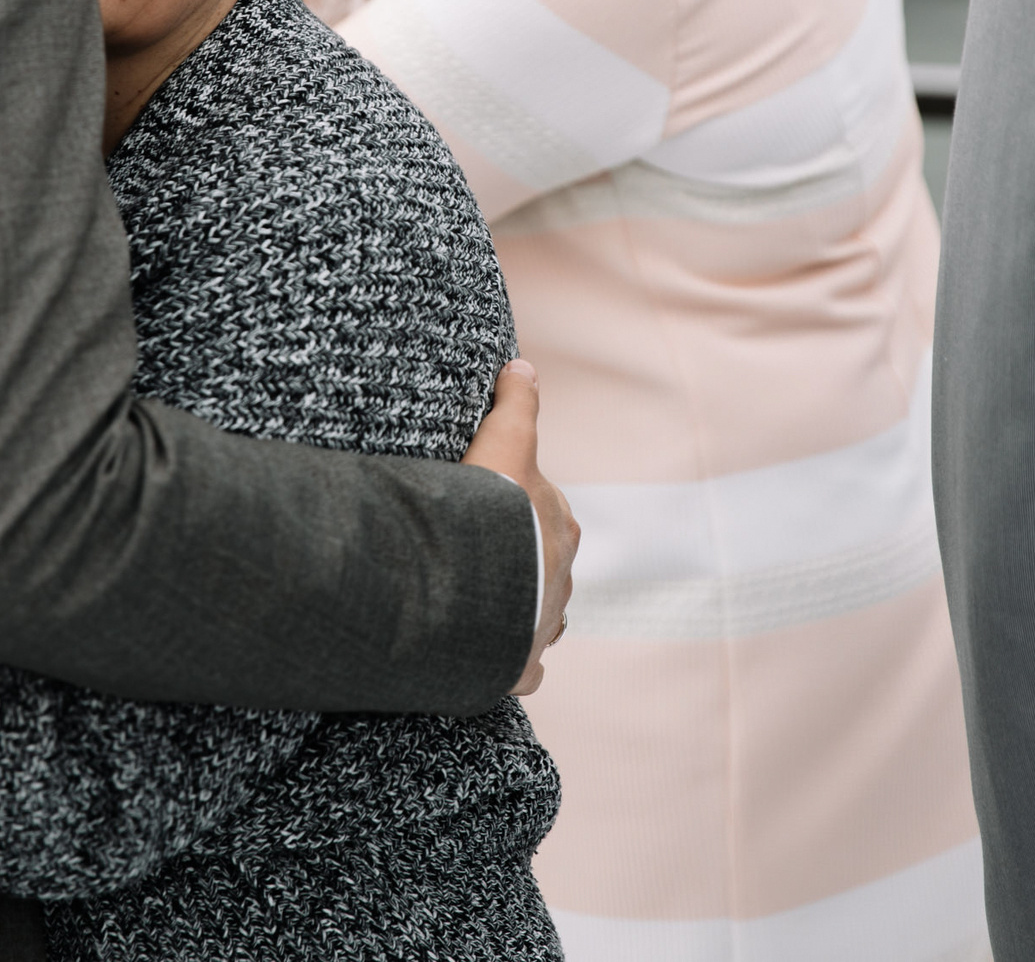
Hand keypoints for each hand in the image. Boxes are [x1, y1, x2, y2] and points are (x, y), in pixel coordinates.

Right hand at [461, 359, 578, 695]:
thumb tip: (524, 364)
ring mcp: (543, 625)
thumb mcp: (502, 444)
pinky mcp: (522, 667)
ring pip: (538, 615)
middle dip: (518, 562)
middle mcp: (562, 578)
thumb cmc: (491, 515)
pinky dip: (509, 663)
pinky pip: (522, 669)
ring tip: (477, 607)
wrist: (479, 588)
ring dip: (516, 611)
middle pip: (542, 564)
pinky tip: (488, 660)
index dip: (513, 506)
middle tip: (472, 554)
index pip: (542, 510)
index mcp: (560, 527)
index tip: (483, 508)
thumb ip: (515, 405)